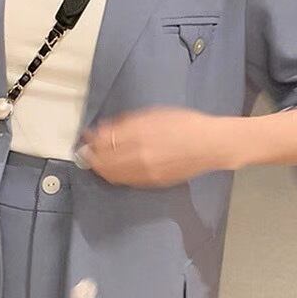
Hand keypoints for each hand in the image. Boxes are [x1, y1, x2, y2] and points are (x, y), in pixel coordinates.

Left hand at [77, 106, 245, 186]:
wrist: (210, 145)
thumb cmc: (185, 124)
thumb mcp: (154, 115)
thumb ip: (127, 123)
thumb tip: (104, 129)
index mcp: (139, 134)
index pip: (104, 141)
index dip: (91, 139)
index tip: (85, 136)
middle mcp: (139, 156)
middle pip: (103, 160)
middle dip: (91, 155)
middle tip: (85, 150)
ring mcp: (145, 172)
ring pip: (112, 174)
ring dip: (99, 168)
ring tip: (95, 161)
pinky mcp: (152, 182)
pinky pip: (125, 181)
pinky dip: (114, 175)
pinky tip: (112, 170)